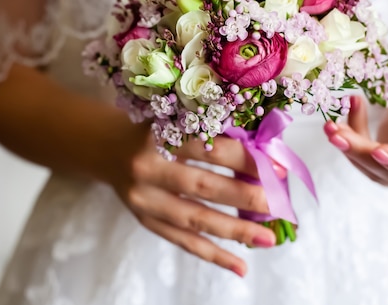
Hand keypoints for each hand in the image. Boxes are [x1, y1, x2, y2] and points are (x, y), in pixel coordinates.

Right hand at [106, 123, 275, 277]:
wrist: (108, 148)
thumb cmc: (154, 131)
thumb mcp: (177, 121)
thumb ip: (213, 135)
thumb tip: (265, 159)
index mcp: (160, 133)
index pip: (210, 148)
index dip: (246, 159)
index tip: (276, 167)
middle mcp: (149, 167)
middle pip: (204, 186)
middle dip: (246, 196)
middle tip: (280, 203)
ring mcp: (145, 199)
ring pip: (195, 218)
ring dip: (235, 230)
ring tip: (268, 238)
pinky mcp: (146, 221)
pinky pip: (183, 241)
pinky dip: (213, 254)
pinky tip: (241, 266)